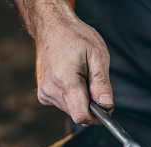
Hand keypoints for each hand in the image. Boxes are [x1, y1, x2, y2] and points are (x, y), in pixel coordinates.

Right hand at [19, 1, 113, 124]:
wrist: (51, 27)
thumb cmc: (75, 37)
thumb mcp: (97, 55)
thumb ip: (102, 83)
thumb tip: (107, 106)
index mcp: (65, 80)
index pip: (81, 116)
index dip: (97, 116)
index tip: (105, 106)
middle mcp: (51, 90)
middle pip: (79, 114)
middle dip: (92, 105)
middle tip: (93, 81)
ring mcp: (45, 93)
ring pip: (72, 110)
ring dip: (82, 100)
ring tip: (81, 76)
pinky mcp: (43, 95)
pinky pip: (65, 105)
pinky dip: (73, 97)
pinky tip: (72, 79)